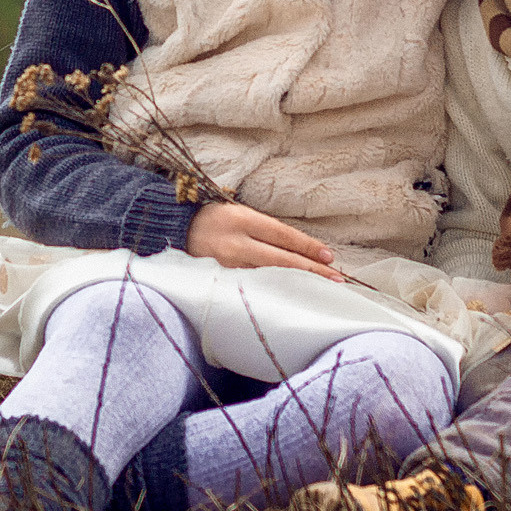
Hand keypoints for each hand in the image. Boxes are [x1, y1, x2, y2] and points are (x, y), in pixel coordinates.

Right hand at [186, 202, 347, 281]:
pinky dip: (273, 291)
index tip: (329, 257)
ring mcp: (227, 265)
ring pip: (268, 277)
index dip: (308, 247)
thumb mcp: (240, 214)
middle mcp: (236, 243)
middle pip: (281, 259)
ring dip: (295, 283)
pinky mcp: (221, 281)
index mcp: (243, 220)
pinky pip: (252, 287)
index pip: (283, 235)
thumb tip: (301, 249)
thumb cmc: (215, 220)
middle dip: (310, 270)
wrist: (176, 230)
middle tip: (335, 279)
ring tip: (319, 289)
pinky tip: (288, 296)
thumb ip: (266, 231)